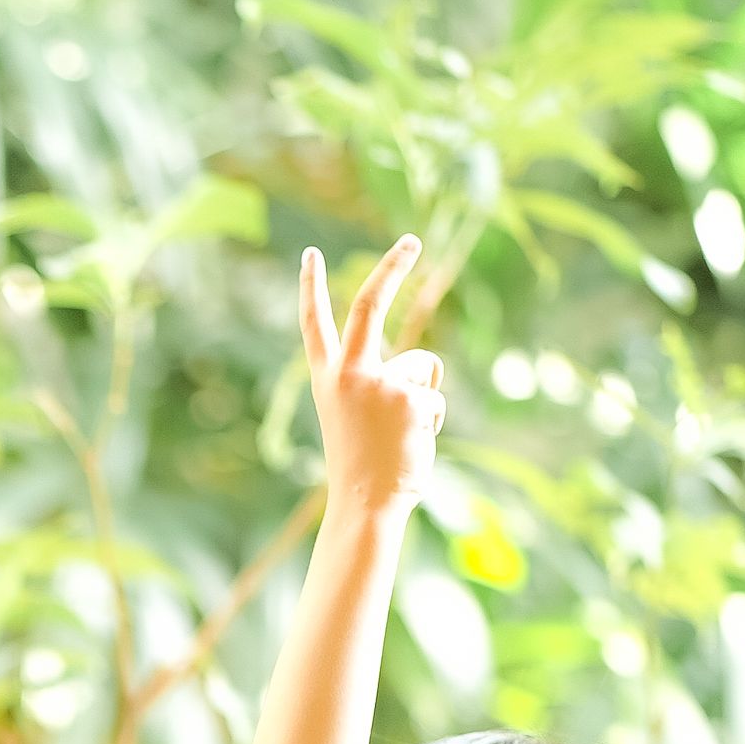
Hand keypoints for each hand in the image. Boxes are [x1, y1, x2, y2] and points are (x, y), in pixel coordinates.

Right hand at [298, 237, 444, 517]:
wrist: (364, 504)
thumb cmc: (361, 468)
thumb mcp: (358, 419)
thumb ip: (380, 387)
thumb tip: (425, 372)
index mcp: (327, 380)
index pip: (315, 324)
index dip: (310, 287)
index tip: (309, 254)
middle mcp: (348, 374)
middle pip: (368, 306)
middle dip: (391, 267)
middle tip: (411, 239)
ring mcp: (379, 382)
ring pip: (421, 368)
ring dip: (423, 398)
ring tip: (401, 435)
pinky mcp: (410, 397)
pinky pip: (435, 398)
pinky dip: (431, 422)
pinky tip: (413, 444)